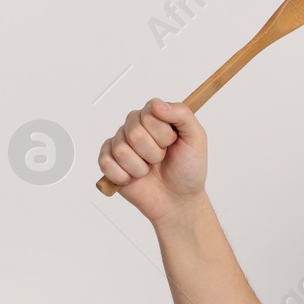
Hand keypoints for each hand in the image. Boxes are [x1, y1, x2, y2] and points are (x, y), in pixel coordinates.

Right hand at [97, 98, 207, 222]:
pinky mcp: (108, 161)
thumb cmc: (188, 169)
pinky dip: (124, 176)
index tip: (173, 143)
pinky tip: (135, 178)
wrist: (178, 200)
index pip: (149, 113)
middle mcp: (134, 126)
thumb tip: (157, 104)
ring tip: (150, 170)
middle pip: (134, 132)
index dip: (163, 134)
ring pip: (122, 150)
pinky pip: (106, 163)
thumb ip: (182, 114)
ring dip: (141, 167)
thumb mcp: (196, 139)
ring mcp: (120, 143)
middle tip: (162, 159)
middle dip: (154, 153)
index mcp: (154, 117)